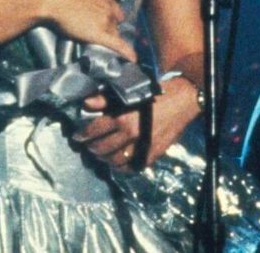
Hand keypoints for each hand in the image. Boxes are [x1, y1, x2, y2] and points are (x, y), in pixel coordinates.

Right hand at [31, 0, 135, 60]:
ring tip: (109, 50)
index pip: (113, 8)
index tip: (107, 20)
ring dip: (112, 40)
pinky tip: (132, 59)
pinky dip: (126, 52)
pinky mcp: (99, 34)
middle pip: (115, 22)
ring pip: (114, 34)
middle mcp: (107, 6)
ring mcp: (105, 20)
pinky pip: (117, 45)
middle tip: (101, 36)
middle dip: (110, 28)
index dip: (111, 16)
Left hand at [74, 76, 200, 170]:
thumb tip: (86, 104)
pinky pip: (132, 167)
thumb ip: (105, 99)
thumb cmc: (154, 93)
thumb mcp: (129, 92)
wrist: (182, 100)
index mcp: (123, 118)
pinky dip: (121, 167)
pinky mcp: (153, 154)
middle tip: (88, 145)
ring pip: (115, 161)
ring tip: (100, 154)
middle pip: (102, 148)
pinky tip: (117, 162)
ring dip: (104, 159)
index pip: (94, 130)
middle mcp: (131, 135)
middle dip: (91, 148)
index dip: (83, 135)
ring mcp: (143, 147)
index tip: (77, 137)